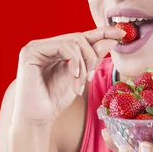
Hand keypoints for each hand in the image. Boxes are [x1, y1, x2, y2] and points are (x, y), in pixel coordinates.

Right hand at [11, 26, 125, 126]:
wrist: (38, 118)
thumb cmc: (55, 100)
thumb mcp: (81, 77)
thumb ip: (93, 58)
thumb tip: (112, 39)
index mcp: (55, 50)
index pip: (82, 37)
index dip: (102, 33)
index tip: (122, 34)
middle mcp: (45, 45)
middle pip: (80, 38)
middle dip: (92, 56)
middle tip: (91, 75)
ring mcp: (37, 46)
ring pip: (74, 41)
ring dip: (83, 63)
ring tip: (79, 83)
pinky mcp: (31, 51)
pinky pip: (63, 46)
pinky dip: (74, 61)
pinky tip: (74, 76)